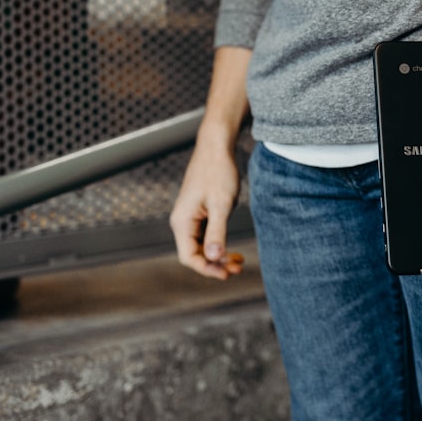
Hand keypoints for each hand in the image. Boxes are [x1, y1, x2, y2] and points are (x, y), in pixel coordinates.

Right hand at [169, 139, 244, 279]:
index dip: (207, 269)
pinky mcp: (200, 212)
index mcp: (182, 221)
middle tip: (238, 269)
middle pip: (195, 254)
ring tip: (239, 262)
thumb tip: (214, 258)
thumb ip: (217, 233)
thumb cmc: (218, 172)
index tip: (227, 274)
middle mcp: (183, 221)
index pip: (189, 257)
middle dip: (216, 264)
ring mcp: (191, 217)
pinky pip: (207, 235)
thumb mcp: (221, 205)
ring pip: (202, 246)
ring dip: (219, 256)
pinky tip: (234, 249)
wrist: (217, 147)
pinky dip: (219, 243)